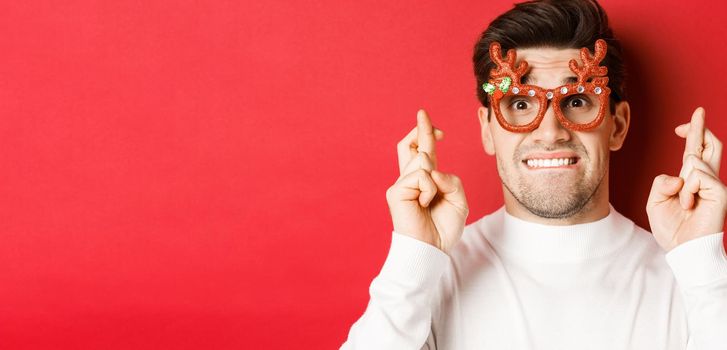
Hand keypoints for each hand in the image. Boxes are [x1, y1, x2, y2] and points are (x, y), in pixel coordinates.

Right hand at [385, 109, 468, 253]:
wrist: (431, 249)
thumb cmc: (443, 228)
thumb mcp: (458, 199)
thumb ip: (450, 179)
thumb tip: (431, 169)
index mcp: (424, 181)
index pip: (421, 152)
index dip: (426, 135)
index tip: (437, 129)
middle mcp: (410, 180)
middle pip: (408, 146)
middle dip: (420, 129)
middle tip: (423, 113)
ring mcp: (401, 184)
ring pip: (422, 161)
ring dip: (435, 180)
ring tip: (430, 201)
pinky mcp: (396, 191)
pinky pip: (420, 176)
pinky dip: (429, 190)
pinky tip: (423, 205)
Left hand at [646, 107, 726, 251]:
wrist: (683, 250)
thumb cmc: (672, 229)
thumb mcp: (655, 201)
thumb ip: (661, 182)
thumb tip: (679, 174)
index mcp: (691, 179)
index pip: (694, 150)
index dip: (692, 133)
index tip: (681, 126)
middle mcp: (706, 179)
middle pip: (709, 145)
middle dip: (701, 127)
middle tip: (698, 111)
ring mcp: (715, 185)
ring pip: (695, 159)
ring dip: (681, 183)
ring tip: (684, 204)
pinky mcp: (721, 193)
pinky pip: (698, 176)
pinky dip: (688, 190)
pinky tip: (690, 204)